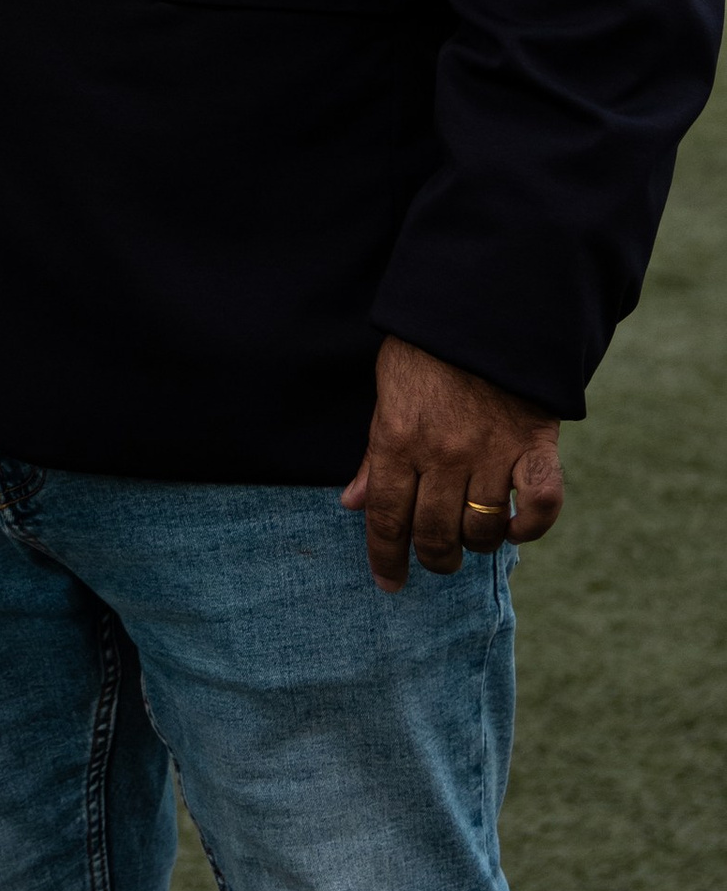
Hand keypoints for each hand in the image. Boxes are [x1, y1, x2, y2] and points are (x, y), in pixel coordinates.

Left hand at [340, 335, 564, 591]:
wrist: (483, 307)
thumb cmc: (425, 349)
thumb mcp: (385, 393)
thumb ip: (373, 454)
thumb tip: (352, 504)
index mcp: (397, 440)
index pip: (386, 518)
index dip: (386, 558)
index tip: (388, 583)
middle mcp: (442, 454)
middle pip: (434, 533)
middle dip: (432, 559)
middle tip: (435, 561)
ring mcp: (491, 452)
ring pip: (481, 530)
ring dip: (474, 546)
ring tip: (469, 541)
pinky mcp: (534, 445)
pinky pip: (539, 506)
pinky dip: (528, 527)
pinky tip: (514, 527)